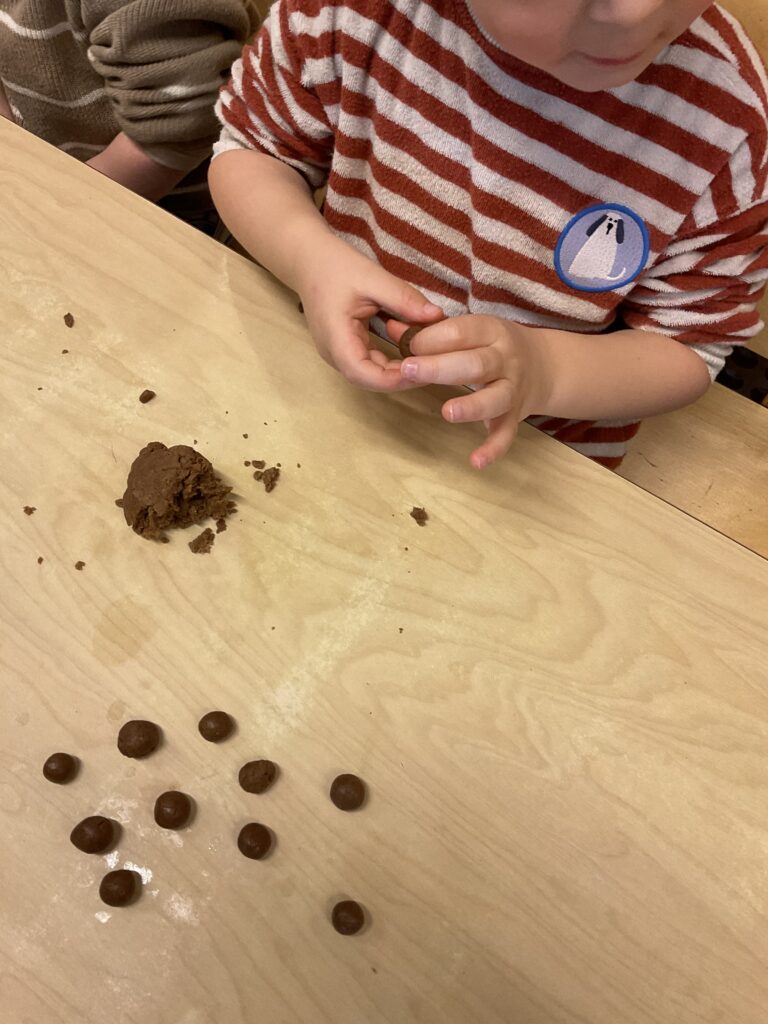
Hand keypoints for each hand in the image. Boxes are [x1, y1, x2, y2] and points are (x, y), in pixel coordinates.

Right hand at [296, 238, 443, 390]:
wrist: (309, 261)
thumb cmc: (335, 266)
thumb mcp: (373, 278)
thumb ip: (404, 299)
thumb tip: (437, 316)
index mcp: (336, 339)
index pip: (365, 374)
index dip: (395, 379)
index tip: (424, 369)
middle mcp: (334, 354)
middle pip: (370, 380)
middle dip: (402, 378)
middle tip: (434, 367)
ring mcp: (338, 354)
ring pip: (371, 375)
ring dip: (398, 372)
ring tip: (427, 361)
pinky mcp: (345, 349)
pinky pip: (370, 364)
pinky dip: (391, 361)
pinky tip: (411, 352)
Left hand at [387, 315, 553, 468]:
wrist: (544, 366)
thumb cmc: (493, 346)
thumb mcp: (471, 330)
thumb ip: (432, 332)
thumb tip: (391, 327)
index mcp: (491, 331)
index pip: (461, 332)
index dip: (431, 338)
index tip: (407, 346)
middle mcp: (505, 359)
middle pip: (475, 364)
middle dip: (440, 367)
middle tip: (408, 370)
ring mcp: (512, 389)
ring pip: (495, 398)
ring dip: (472, 406)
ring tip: (447, 412)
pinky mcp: (515, 416)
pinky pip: (506, 434)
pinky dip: (493, 449)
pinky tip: (476, 462)